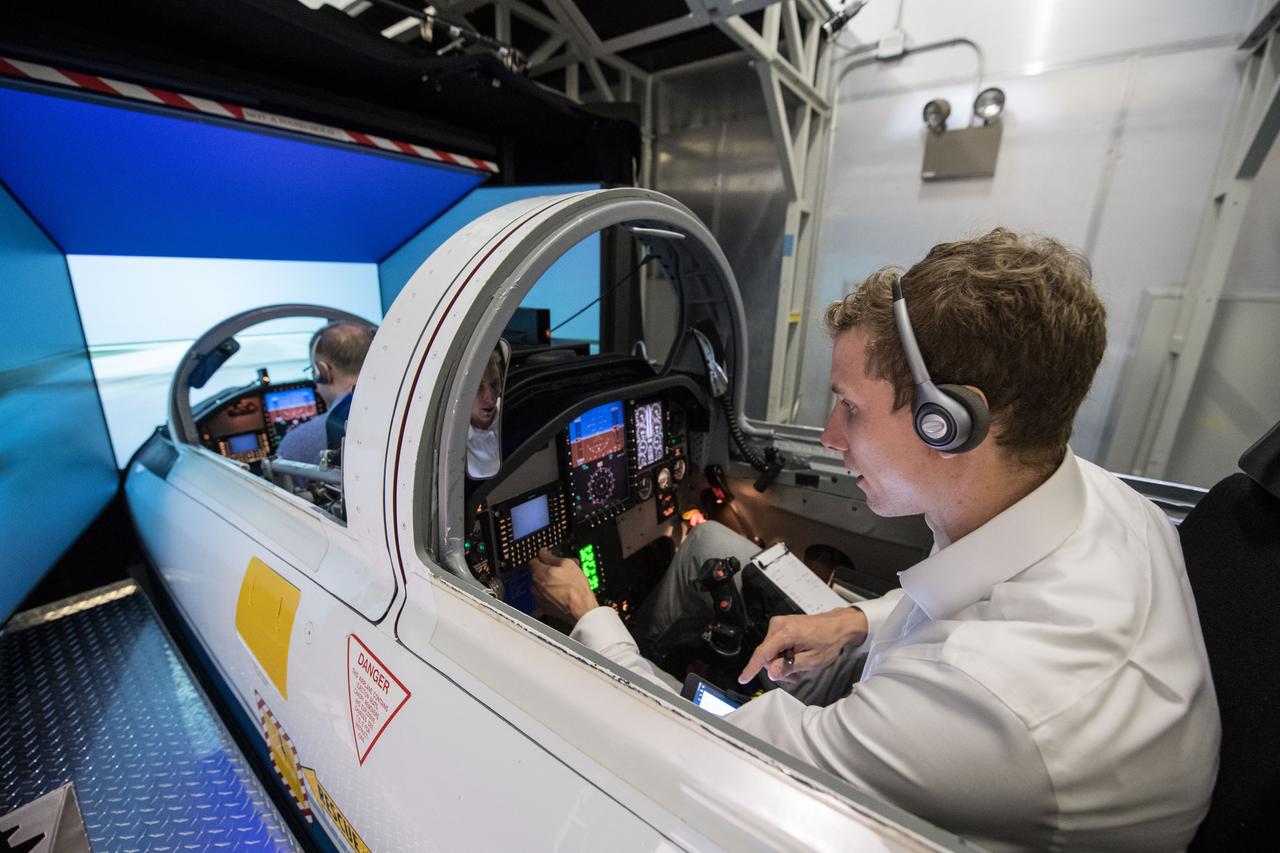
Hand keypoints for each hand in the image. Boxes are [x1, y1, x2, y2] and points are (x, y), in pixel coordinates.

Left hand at [530, 548, 598, 624]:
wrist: (580, 609)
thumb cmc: (575, 588)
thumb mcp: (567, 564)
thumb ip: (551, 556)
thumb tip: (543, 552)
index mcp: (538, 573)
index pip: (534, 560)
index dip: (544, 558)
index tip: (550, 558)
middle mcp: (535, 585)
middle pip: (538, 573)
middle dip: (548, 571)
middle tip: (563, 572)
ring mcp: (538, 597)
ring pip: (541, 585)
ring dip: (549, 583)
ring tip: (564, 584)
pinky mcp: (544, 607)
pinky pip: (544, 596)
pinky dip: (550, 593)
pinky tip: (562, 593)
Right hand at [738, 607, 868, 684]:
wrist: (837, 625)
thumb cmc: (828, 641)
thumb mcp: (812, 660)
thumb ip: (789, 666)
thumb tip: (772, 673)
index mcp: (786, 632)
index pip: (763, 653)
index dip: (752, 668)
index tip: (743, 679)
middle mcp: (778, 625)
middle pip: (767, 655)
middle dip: (777, 668)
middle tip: (794, 676)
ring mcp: (779, 624)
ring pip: (770, 651)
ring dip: (781, 662)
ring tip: (797, 667)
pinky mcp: (781, 625)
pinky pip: (775, 645)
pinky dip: (783, 655)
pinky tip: (794, 658)